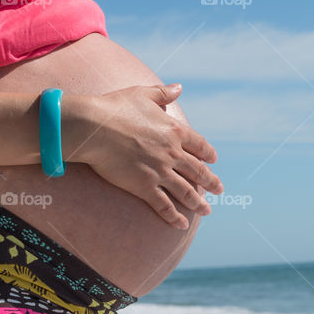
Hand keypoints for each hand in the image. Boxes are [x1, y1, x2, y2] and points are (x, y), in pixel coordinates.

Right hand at [67, 83, 223, 228]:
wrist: (94, 127)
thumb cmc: (114, 107)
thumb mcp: (142, 94)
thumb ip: (163, 93)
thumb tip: (179, 88)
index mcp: (175, 131)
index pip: (199, 145)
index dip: (208, 154)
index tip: (213, 161)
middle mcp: (172, 153)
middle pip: (198, 171)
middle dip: (210, 182)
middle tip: (219, 190)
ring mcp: (160, 172)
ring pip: (186, 191)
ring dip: (198, 203)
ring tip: (206, 211)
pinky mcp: (144, 187)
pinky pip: (164, 206)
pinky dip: (174, 217)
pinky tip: (182, 225)